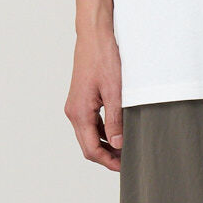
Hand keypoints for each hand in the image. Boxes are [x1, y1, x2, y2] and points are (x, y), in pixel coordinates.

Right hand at [66, 27, 124, 169]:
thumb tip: (118, 144)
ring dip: (105, 145)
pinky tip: (118, 132)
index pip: (91, 149)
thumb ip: (116, 120)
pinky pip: (90, 123)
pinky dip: (103, 132)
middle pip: (88, 146)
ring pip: (89, 136)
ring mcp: (76, 106)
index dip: (109, 161)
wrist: (94, 35)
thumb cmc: (104, 58)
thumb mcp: (115, 91)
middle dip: (107, 156)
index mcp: (79, 112)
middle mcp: (73, 111)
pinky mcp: (81, 100)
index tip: (126, 166)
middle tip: (128, 160)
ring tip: (126, 148)